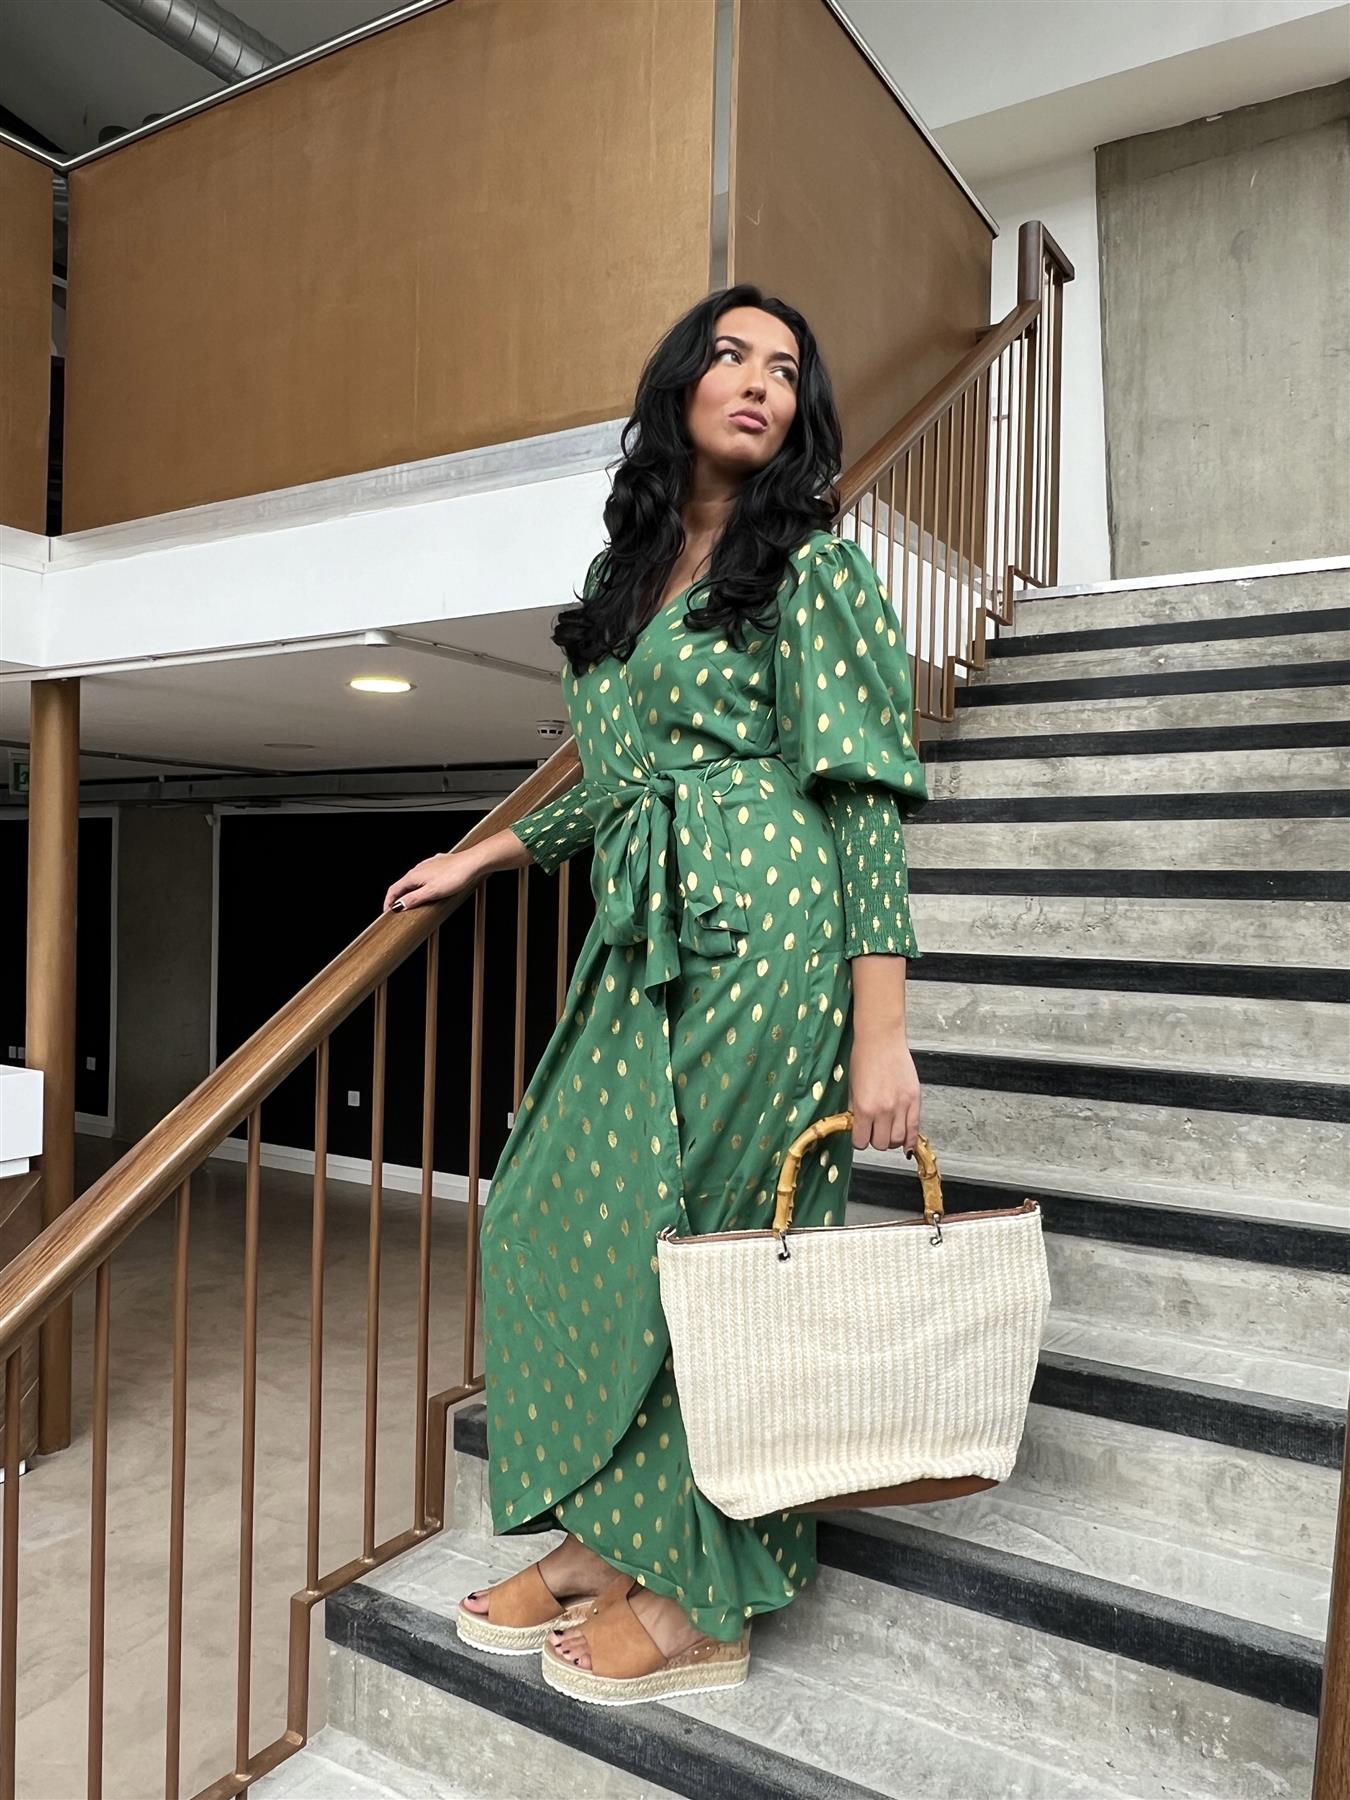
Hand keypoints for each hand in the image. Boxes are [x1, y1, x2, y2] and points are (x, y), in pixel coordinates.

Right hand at [382, 848, 482, 913]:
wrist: (472, 862)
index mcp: (414, 875)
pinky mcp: (438, 865)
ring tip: (411, 903)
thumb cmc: (455, 876)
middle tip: (398, 910)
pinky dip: (421, 885)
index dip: (388, 902)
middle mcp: (418, 868)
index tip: (387, 912)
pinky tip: (428, 889)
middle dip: (398, 898)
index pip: (393, 889)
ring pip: (414, 880)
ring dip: (409, 891)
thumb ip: (413, 899)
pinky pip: (424, 876)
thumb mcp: (431, 892)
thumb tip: (398, 905)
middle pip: (402, 884)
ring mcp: (428, 866)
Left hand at [847, 1024, 920, 1154]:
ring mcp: (901, 1106)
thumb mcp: (851, 1086)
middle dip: (875, 1140)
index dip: (859, 1139)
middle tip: (873, 1131)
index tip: (859, 1135)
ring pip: (898, 1140)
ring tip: (887, 1131)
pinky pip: (915, 1129)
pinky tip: (907, 1144)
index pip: (861, 1141)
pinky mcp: (914, 1099)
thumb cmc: (864, 1056)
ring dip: (891, 1139)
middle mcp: (883, 1110)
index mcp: (863, 1107)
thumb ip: (855, 1108)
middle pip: (880, 1144)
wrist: (881, 1038)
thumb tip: (857, 1124)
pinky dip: (911, 1140)